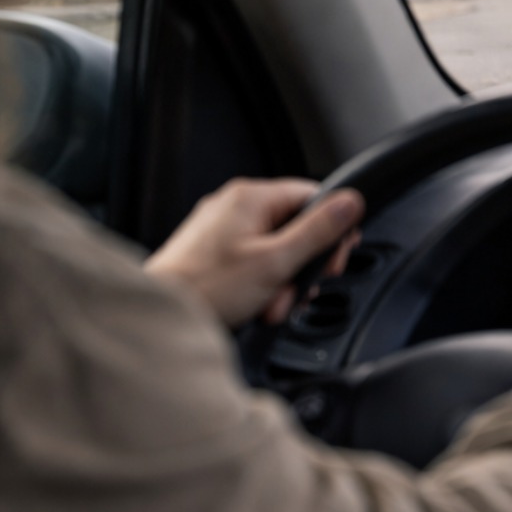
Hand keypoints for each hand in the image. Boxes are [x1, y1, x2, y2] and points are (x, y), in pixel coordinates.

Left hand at [145, 179, 365, 327]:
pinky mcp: (211, 253)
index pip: (311, 197)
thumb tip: (351, 202)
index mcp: (251, 197)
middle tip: (298, 290)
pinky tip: (254, 307)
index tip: (335, 258)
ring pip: (274, 250)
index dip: (331, 229)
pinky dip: (260, 286)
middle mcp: (234, 206)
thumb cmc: (207, 289)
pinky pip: (252, 263)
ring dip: (281, 282)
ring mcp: (220, 229)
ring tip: (269, 305)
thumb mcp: (276, 262)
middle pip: (293, 227)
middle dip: (301, 266)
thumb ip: (317, 231)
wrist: (160, 315)